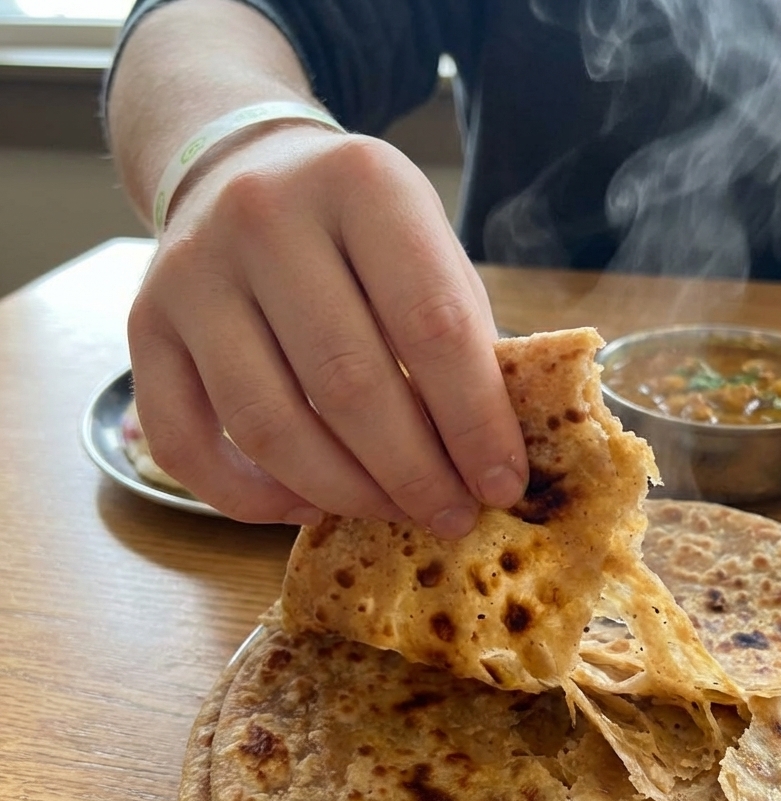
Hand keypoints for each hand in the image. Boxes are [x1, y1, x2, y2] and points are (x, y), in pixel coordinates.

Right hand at [127, 126, 527, 536]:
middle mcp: (265, 218)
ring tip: (390, 512)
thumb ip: (459, 337)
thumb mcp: (427, 249)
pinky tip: (306, 505)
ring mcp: (193, 274)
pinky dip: (250, 497)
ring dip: (341, 492)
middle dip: (413, 474)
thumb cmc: (359, 231)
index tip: (502, 485)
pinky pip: (185, 443)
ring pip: (267, 425)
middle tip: (452, 516)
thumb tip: (486, 457)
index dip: (475, 422)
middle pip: (348, 385)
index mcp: (361, 186)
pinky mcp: (144, 325)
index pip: (432, 327)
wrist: (243, 169)